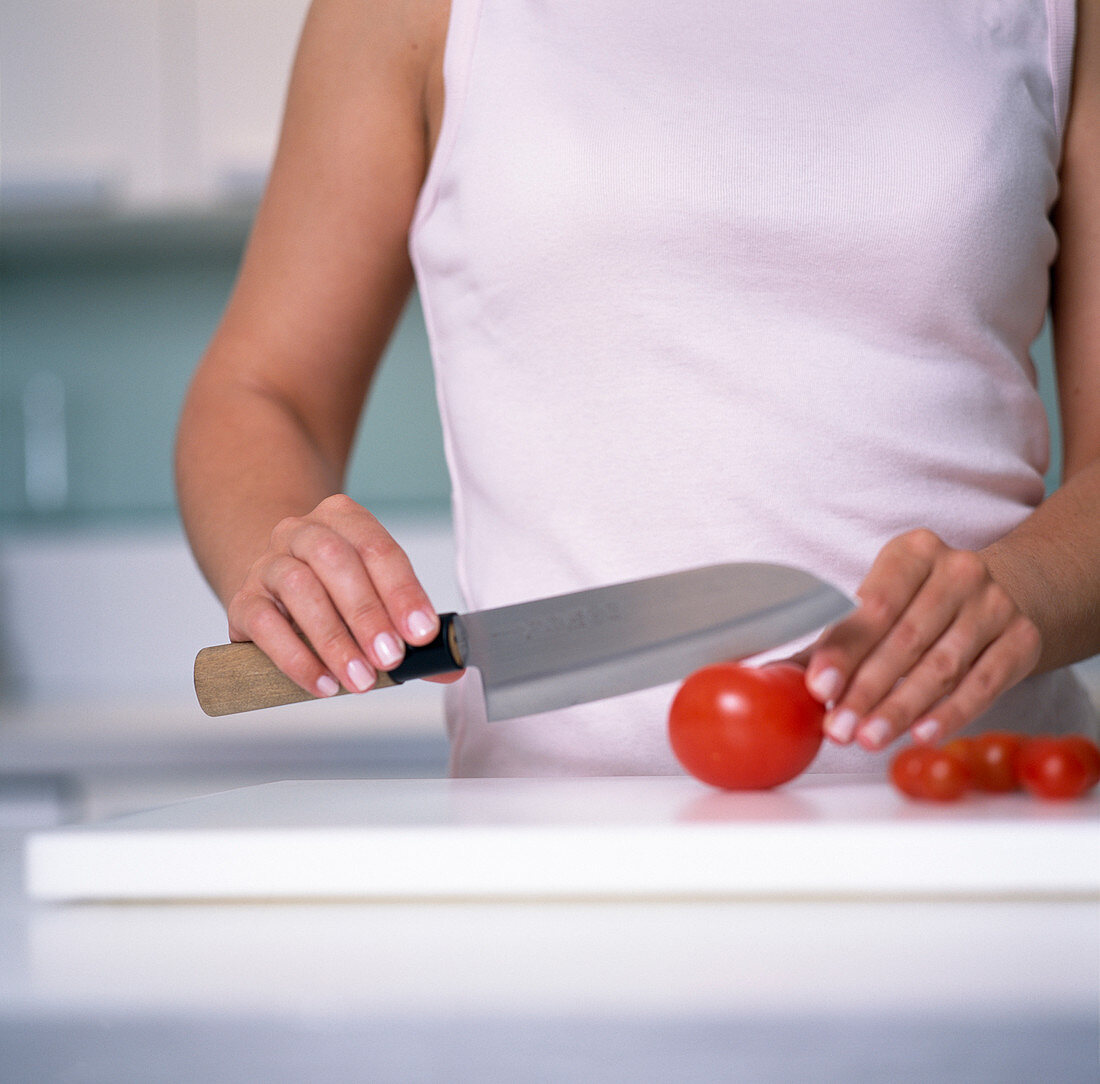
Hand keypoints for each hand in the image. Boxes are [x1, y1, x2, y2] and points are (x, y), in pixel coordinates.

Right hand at [227, 494, 450, 697]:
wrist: (276, 589)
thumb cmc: (337, 593)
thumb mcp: (378, 600)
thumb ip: (412, 632)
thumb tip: (450, 667)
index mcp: (344, 519)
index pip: (377, 548)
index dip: (402, 591)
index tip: (422, 633)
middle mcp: (302, 532)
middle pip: (335, 562)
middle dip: (368, 614)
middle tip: (391, 658)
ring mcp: (268, 564)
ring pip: (299, 588)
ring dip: (334, 639)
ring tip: (361, 679)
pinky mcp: (244, 602)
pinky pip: (265, 625)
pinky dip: (296, 658)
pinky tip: (322, 684)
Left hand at [803, 529, 1041, 749]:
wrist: (1008, 590)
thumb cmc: (923, 600)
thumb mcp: (884, 599)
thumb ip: (836, 637)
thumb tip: (775, 676)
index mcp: (913, 552)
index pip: (874, 606)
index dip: (844, 650)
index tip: (818, 687)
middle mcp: (958, 572)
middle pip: (905, 640)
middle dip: (867, 690)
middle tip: (838, 728)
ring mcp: (995, 605)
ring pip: (942, 667)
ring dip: (901, 709)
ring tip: (868, 739)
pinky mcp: (1022, 639)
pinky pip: (984, 684)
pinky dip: (951, 713)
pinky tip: (921, 735)